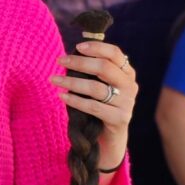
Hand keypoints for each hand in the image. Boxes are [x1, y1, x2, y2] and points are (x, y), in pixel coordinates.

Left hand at [50, 41, 137, 167]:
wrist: (108, 137)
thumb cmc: (100, 105)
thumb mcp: (101, 85)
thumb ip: (93, 71)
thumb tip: (71, 54)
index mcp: (127, 73)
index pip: (115, 53)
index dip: (96, 47)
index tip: (77, 47)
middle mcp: (130, 86)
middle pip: (104, 68)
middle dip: (79, 62)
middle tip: (60, 60)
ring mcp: (127, 103)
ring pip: (96, 88)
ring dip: (72, 82)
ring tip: (54, 79)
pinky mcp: (119, 119)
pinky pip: (93, 107)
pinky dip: (75, 100)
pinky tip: (62, 96)